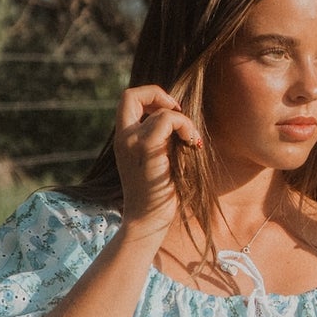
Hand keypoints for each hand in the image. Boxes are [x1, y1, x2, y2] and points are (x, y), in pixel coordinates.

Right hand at [114, 84, 200, 242]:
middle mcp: (123, 138)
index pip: (128, 101)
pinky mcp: (147, 148)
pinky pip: (168, 120)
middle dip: (158, 94)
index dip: (150, 98)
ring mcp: (132, 142)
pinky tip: (193, 144)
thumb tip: (180, 122)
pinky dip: (185, 126)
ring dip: (183, 121)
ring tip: (191, 142)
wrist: (147, 222)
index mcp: (123, 140)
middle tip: (177, 113)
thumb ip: (161, 141)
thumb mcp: (157, 162)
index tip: (170, 113)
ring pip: (160, 112)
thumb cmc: (157, 199)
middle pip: (130, 94)